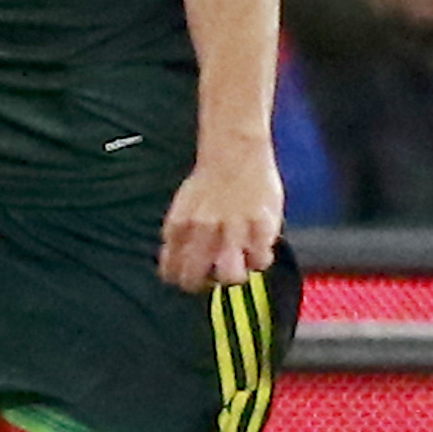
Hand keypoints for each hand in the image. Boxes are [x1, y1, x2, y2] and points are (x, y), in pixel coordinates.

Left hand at [159, 137, 280, 291]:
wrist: (234, 148)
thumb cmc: (210, 178)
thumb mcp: (183, 207)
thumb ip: (178, 236)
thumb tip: (175, 264)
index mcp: (179, 227)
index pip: (172, 272)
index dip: (183, 278)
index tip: (193, 276)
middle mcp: (203, 231)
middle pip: (196, 280)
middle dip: (205, 283)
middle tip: (215, 275)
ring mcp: (233, 229)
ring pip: (231, 277)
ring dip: (235, 274)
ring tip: (239, 261)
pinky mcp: (260, 226)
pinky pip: (260, 261)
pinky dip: (259, 258)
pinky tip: (257, 245)